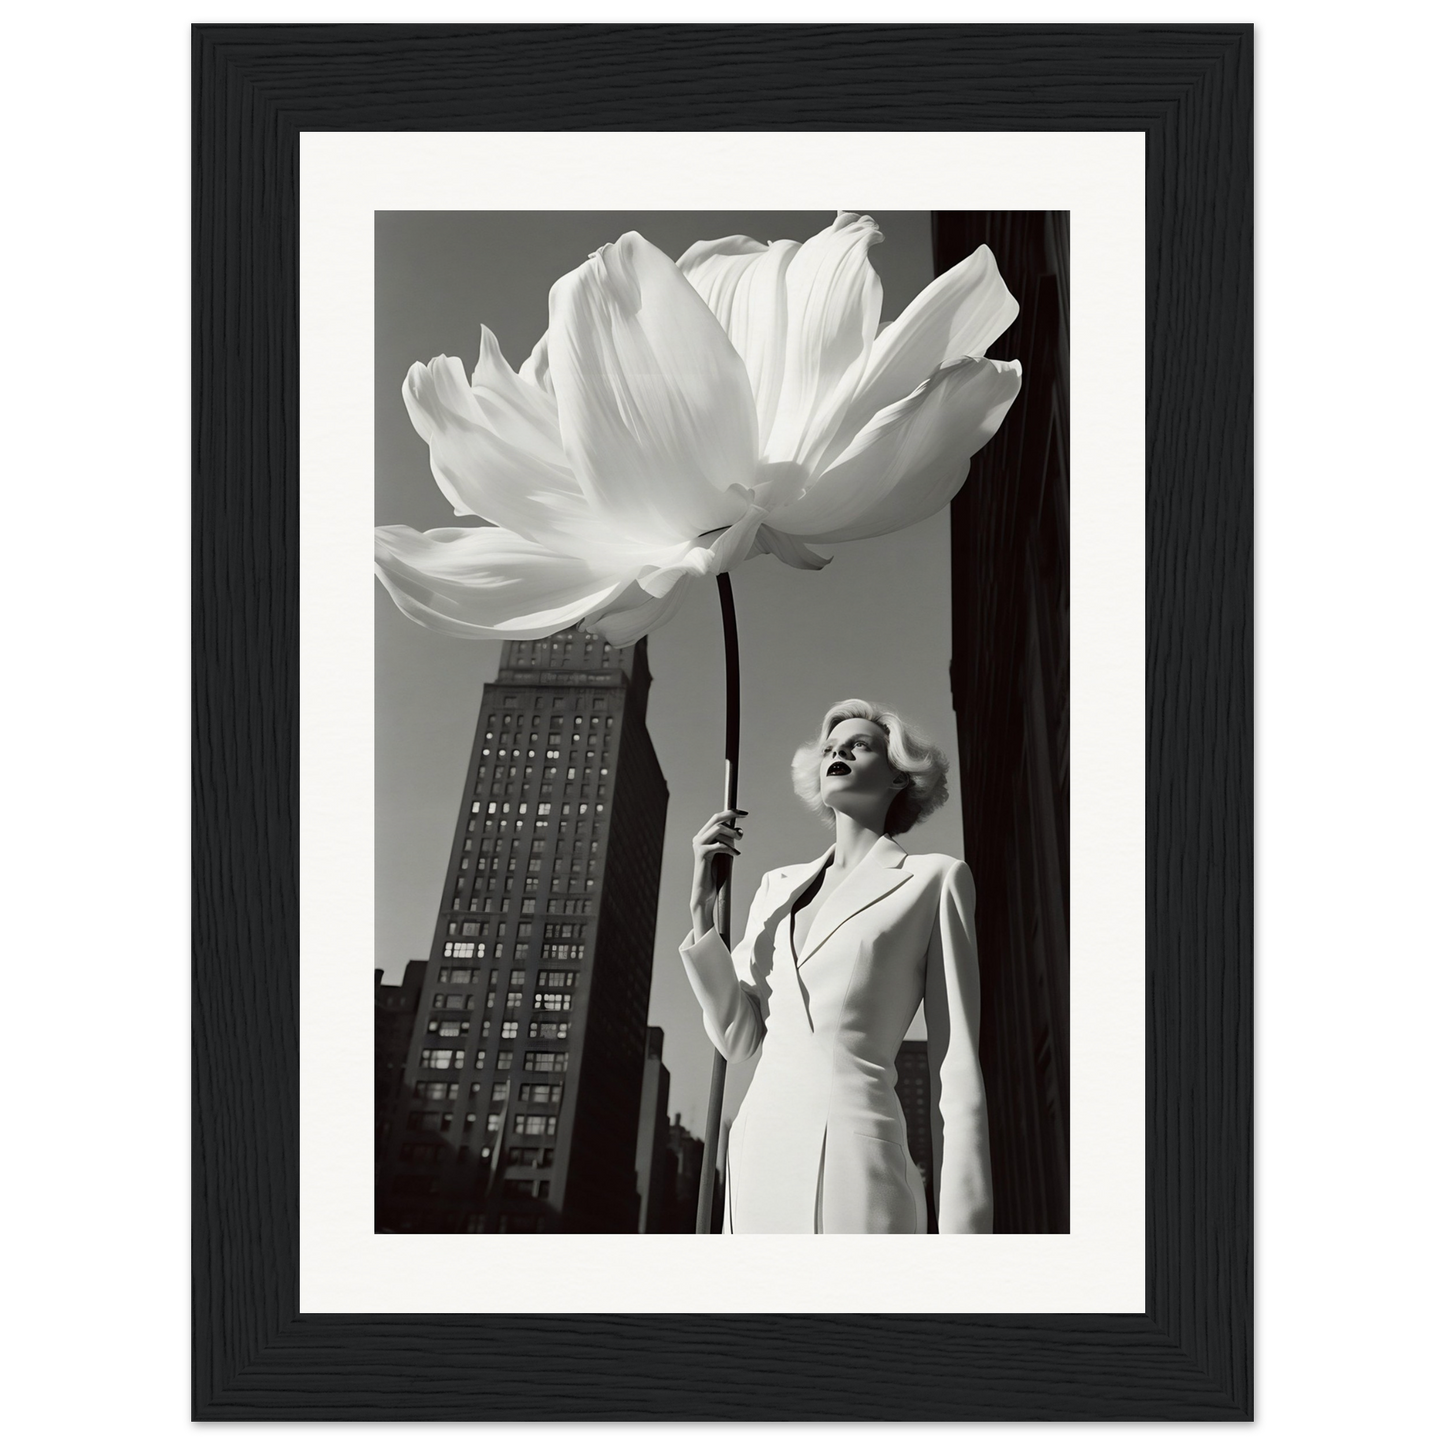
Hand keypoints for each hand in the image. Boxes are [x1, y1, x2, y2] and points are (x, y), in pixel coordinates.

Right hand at [690, 808, 747, 938]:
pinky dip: (730, 848)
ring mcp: (698, 845)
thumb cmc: (715, 874)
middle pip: (715, 819)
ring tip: (739, 840)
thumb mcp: (724, 854)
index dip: (730, 813)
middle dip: (731, 815)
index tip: (744, 813)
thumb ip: (728, 842)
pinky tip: (736, 854)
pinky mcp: (701, 854)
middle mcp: (698, 838)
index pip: (716, 818)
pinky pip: (719, 845)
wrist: (705, 893)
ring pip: (718, 829)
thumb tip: (739, 832)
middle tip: (745, 816)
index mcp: (703, 836)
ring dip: (732, 833)